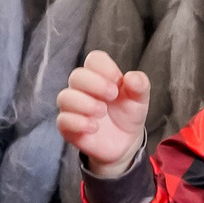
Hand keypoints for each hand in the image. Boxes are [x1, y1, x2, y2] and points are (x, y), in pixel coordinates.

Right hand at [55, 50, 151, 177]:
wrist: (124, 143)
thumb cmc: (128, 115)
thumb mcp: (139, 99)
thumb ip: (139, 85)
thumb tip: (132, 77)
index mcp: (99, 76)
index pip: (93, 60)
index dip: (105, 67)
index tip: (118, 81)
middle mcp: (82, 89)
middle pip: (77, 76)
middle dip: (95, 84)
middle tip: (112, 96)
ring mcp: (73, 107)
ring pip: (65, 97)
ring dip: (85, 103)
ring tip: (102, 112)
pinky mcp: (68, 126)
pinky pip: (63, 120)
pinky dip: (78, 122)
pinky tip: (94, 127)